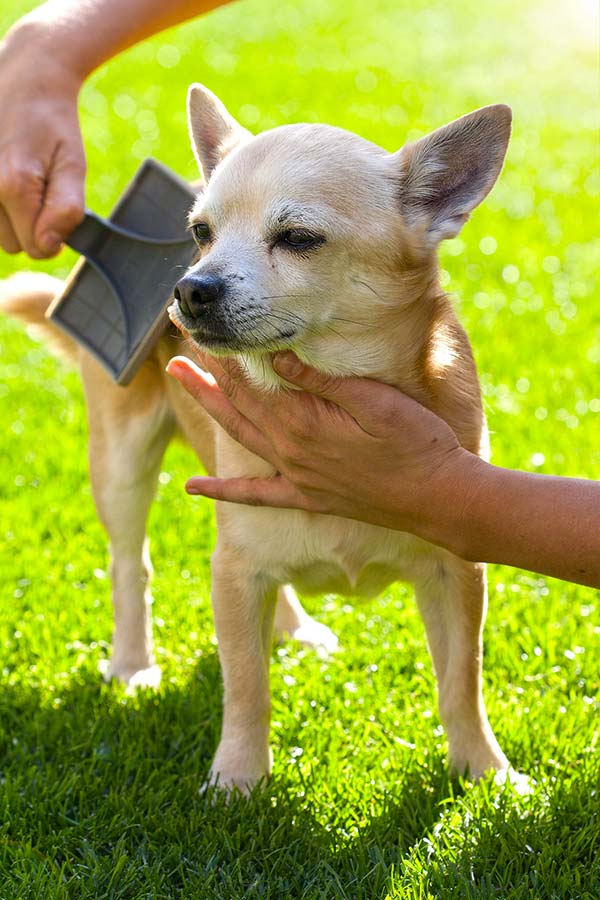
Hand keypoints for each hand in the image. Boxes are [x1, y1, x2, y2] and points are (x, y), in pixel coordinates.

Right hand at [0, 22, 85, 257]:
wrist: (24, 78)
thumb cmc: (53, 124)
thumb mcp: (73, 165)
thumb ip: (66, 210)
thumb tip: (48, 246)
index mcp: (12, 187)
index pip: (36, 249)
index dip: (54, 235)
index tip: (57, 206)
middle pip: (13, 245)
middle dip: (30, 226)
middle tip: (40, 186)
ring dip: (11, 217)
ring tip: (21, 178)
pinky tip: (6, 174)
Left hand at [166, 351, 482, 543]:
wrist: (437, 497)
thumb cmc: (415, 442)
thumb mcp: (373, 399)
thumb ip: (320, 379)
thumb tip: (275, 352)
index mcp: (303, 421)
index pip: (251, 380)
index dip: (224, 353)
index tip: (202, 327)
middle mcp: (289, 450)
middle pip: (237, 404)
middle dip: (206, 373)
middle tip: (178, 347)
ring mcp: (295, 476)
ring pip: (239, 436)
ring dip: (208, 408)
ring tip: (181, 383)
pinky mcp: (307, 496)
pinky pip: (255, 495)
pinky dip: (222, 492)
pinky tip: (194, 489)